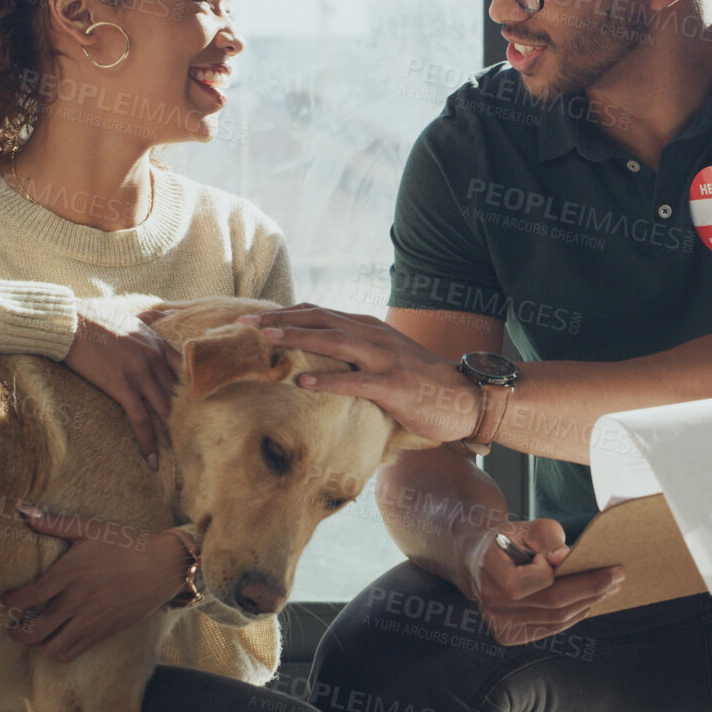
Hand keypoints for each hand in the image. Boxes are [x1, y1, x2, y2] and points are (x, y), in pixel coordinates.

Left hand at [0, 505, 191, 662]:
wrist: (161, 567)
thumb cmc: (126, 544)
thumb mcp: (90, 529)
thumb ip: (54, 523)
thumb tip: (23, 510)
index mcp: (69, 574)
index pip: (28, 596)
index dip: (9, 603)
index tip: (2, 602)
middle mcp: (76, 601)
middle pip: (34, 630)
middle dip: (16, 632)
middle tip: (12, 627)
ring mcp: (89, 620)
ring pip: (51, 646)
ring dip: (37, 644)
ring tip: (34, 635)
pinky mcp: (102, 632)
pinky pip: (72, 652)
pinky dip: (58, 652)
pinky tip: (56, 641)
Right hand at [62, 305, 180, 468]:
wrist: (69, 321)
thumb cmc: (95, 319)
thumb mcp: (133, 319)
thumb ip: (153, 324)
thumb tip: (167, 316)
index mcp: (159, 344)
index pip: (188, 373)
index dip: (193, 395)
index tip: (199, 413)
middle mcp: (155, 358)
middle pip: (179, 395)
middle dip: (185, 418)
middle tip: (192, 441)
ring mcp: (140, 372)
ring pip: (164, 410)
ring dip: (169, 434)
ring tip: (176, 456)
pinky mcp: (121, 386)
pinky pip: (140, 419)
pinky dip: (147, 442)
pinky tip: (151, 459)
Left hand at [239, 303, 480, 444]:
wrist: (466, 398)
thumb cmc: (421, 383)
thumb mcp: (384, 358)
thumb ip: (355, 354)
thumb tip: (317, 361)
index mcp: (369, 328)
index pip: (319, 313)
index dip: (285, 313)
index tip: (254, 319)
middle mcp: (374, 336)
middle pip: (320, 320)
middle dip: (280, 320)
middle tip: (246, 324)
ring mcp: (385, 359)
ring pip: (335, 342)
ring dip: (298, 339)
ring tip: (267, 340)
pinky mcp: (394, 386)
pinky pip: (356, 380)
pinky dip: (327, 380)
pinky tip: (302, 383)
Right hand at [463, 518, 622, 644]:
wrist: (480, 561)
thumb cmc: (508, 541)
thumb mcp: (528, 527)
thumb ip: (548, 538)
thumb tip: (565, 558)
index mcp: (489, 568)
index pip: (526, 582)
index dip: (551, 572)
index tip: (574, 557)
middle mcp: (491, 602)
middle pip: (551, 603)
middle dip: (590, 588)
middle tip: (617, 574)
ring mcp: (500, 624)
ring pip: (556, 619)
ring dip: (588, 602)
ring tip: (610, 586)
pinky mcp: (511, 636)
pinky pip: (552, 627)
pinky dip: (575, 614)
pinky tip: (589, 599)